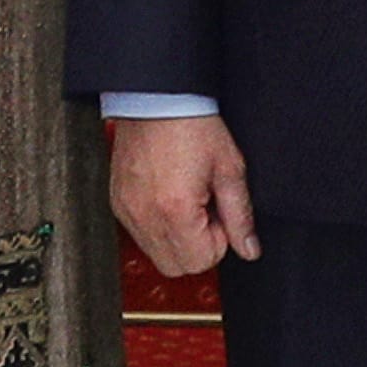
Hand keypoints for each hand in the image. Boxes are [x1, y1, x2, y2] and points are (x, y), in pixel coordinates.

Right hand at [108, 111, 258, 278]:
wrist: (155, 98)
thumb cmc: (191, 124)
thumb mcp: (229, 169)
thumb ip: (240, 215)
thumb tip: (249, 249)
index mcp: (175, 211)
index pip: (202, 262)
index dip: (218, 240)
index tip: (217, 211)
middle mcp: (145, 217)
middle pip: (177, 267)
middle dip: (197, 246)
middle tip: (204, 210)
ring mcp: (127, 211)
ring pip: (157, 255)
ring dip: (177, 238)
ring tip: (186, 201)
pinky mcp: (117, 203)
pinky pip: (140, 235)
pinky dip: (158, 227)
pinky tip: (168, 198)